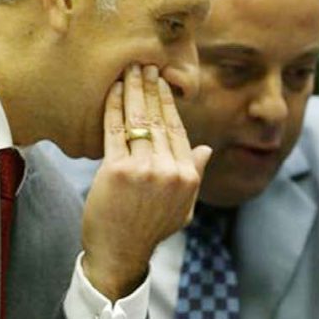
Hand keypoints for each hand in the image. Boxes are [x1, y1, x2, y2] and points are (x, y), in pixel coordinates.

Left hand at [82, 64, 210, 300]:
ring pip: (139, 120)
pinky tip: (112, 91)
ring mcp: (144, 170)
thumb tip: (206, 150)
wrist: (120, 253)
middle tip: (145, 64)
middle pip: (159, 119)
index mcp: (187, 176)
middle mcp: (169, 171)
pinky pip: (115, 131)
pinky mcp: (116, 171)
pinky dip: (113, 108)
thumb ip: (195, 176)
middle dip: (151, 88)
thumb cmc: (149, 230)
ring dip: (133, 90)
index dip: (168, 103)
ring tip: (129, 70)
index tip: (162, 83)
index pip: (178, 130)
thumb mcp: (182, 207)